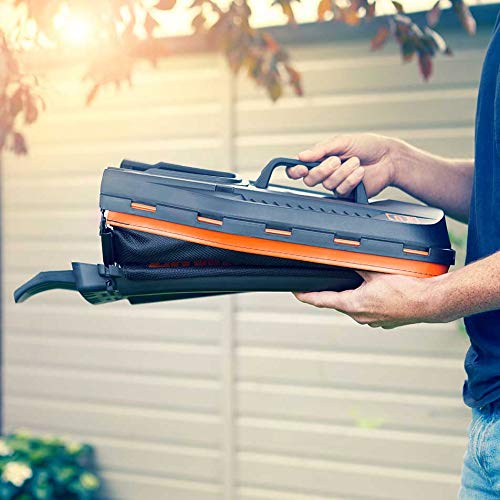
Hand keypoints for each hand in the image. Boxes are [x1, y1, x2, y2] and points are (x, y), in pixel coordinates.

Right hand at [287, 133, 399, 197]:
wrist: (388, 157)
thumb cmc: (366, 146)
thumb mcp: (341, 142)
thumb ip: (320, 150)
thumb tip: (301, 156)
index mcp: (320, 159)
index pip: (298, 169)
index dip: (295, 171)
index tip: (301, 168)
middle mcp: (325, 173)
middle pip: (310, 180)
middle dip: (323, 170)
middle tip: (337, 160)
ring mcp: (335, 184)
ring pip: (327, 184)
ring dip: (343, 172)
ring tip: (355, 162)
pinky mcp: (346, 193)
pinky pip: (341, 190)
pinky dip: (351, 179)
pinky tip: (360, 172)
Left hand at [293, 271, 443, 328]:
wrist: (433, 302)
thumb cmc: (408, 289)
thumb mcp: (375, 270)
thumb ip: (357, 263)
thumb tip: (344, 256)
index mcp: (354, 305)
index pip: (322, 300)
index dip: (306, 295)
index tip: (296, 292)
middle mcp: (361, 316)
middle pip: (338, 302)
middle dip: (331, 292)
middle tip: (323, 282)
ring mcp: (374, 320)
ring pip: (355, 305)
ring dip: (351, 295)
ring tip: (355, 283)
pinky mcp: (386, 320)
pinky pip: (370, 309)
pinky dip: (367, 299)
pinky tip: (375, 290)